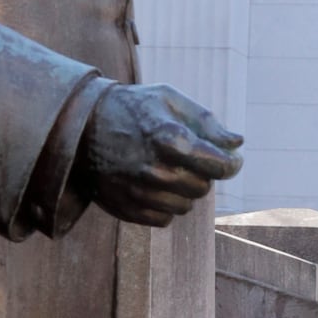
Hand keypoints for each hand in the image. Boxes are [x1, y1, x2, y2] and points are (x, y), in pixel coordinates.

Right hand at [77, 83, 242, 227]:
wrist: (80, 127)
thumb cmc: (131, 108)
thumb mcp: (169, 99)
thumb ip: (206, 122)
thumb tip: (237, 144)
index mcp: (170, 139)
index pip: (221, 166)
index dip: (231, 164)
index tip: (230, 160)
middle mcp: (156, 170)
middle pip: (204, 188)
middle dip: (201, 174)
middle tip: (185, 157)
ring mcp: (141, 193)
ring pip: (186, 206)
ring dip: (182, 190)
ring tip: (166, 169)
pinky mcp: (128, 210)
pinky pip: (165, 218)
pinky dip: (164, 204)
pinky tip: (151, 185)